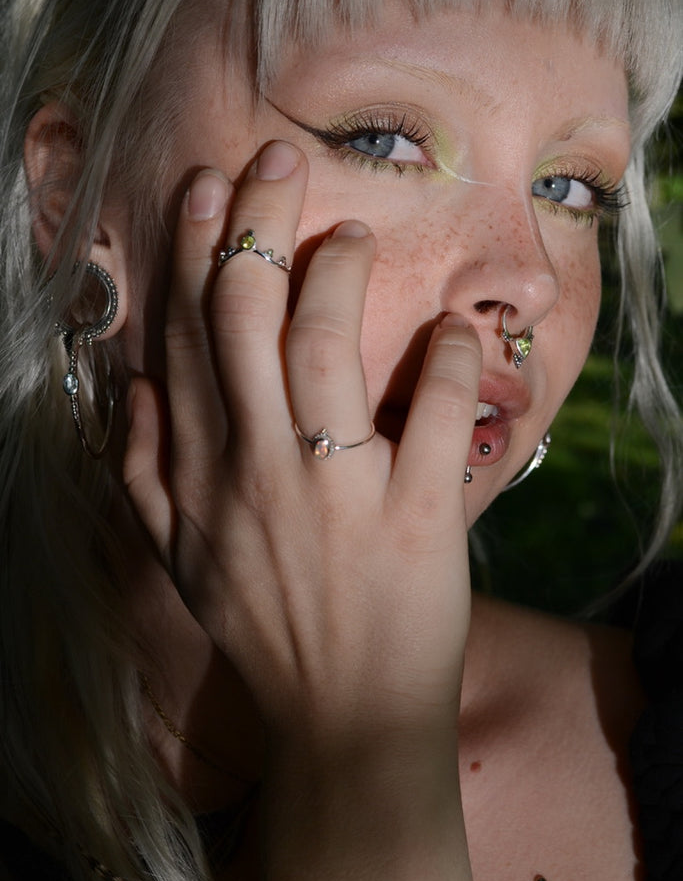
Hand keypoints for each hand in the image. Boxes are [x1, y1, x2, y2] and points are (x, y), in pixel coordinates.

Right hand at [124, 140, 481, 739]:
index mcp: (203, 475)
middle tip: (277, 163)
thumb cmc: (264, 630)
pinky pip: (429, 418)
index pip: (189, 340)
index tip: (209, 190)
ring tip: (351, 237)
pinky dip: (446, 362)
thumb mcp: (178, 560)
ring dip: (339, 278)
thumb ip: (144, 475)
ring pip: (325, 352)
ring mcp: (337, 493)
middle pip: (248, 321)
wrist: (342, 718)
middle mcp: (259, 471)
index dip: (197, 255)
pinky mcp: (416, 517)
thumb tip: (132, 389)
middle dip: (259, 228)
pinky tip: (453, 328)